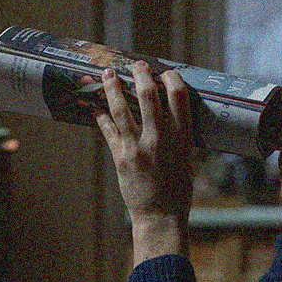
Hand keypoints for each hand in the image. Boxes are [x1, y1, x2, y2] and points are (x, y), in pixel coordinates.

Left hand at [92, 62, 193, 264]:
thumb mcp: (187, 158)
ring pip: (121, 107)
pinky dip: (100, 113)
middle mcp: (160, 138)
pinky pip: (107, 128)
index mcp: (182, 137)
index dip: (170, 78)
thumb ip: (178, 134)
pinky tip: (95, 104)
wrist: (161, 216)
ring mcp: (138, 146)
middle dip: (140, 74)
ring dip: (112, 86)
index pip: (178, 95)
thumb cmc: (177, 189)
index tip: (164, 72)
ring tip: (107, 73)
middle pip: (148, 94)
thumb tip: (169, 111)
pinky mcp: (121, 156)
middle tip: (136, 65)